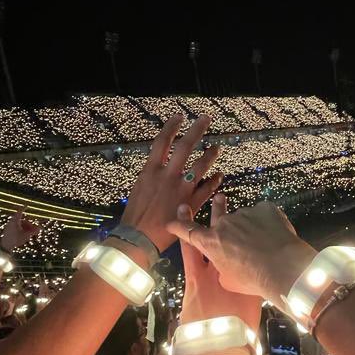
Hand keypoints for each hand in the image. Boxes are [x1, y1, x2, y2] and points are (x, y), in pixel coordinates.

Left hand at [0, 210, 41, 251]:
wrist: (5, 246)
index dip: (24, 208)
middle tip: (35, 230)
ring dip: (26, 228)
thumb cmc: (15, 239)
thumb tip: (40, 228)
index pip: (20, 212)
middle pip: (23, 221)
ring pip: (20, 225)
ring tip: (30, 234)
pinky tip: (24, 235)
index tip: (27, 204)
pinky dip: (22, 230)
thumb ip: (33, 231)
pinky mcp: (8, 231)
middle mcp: (11, 222)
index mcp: (15, 221)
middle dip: (29, 224)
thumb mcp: (26, 235)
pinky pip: (16, 228)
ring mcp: (9, 227)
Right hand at [121, 114, 222, 254]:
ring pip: (200, 167)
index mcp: (151, 171)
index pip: (162, 141)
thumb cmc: (135, 215)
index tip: (180, 116)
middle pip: (184, 147)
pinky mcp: (191, 205)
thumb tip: (160, 166)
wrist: (138, 238)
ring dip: (210, 155)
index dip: (172, 126)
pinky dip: (214, 181)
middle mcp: (167, 176)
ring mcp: (181, 190)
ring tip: (217, 147)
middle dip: (197, 130)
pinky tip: (220, 176)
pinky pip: (207, 190)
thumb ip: (152, 175)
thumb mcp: (139, 188)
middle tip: (207, 119)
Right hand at [168, 197, 316, 299]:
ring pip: (245, 218)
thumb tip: (227, 263)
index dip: (179, 226)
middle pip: (218, 212)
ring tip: (266, 241)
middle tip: (219, 198)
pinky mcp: (264, 208)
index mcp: (211, 243)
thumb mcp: (229, 281)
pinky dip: (268, 223)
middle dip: (217, 205)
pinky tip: (277, 236)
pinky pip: (264, 214)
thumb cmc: (254, 279)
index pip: (189, 231)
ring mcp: (244, 213)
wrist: (282, 267)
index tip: (172, 222)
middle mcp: (224, 224)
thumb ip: (223, 267)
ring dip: (251, 226)